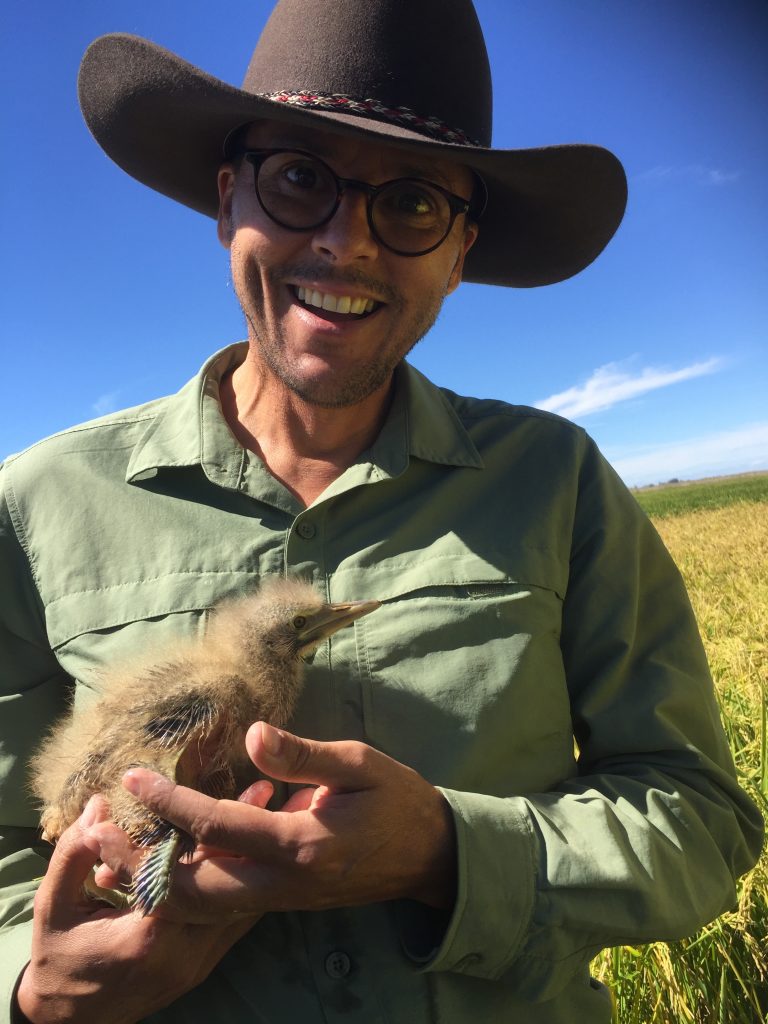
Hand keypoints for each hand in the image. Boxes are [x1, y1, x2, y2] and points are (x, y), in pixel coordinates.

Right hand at [16, 797, 258, 1023]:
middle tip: (265, 794)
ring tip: (273, 813)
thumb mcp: (53, 906)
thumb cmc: (58, 958)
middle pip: (227, 887)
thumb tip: (99, 805)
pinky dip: (246, 884)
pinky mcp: (203, 965)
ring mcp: (198, 964)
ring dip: (252, 858)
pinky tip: (257, 851)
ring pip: (239, 906)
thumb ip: (74, 854)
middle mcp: (183, 954)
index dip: (211, 834)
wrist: (67, 1021)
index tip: (236, 793)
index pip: (189, 878)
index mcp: (146, 939)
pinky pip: (234, 921)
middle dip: (246, 838)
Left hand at [93, 722, 456, 922]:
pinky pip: (220, 904)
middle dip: (140, 864)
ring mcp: (281, 900)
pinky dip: (182, 886)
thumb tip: (250, 736)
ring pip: (201, 908)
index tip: (133, 778)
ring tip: (112, 852)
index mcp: (304, 845)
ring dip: (153, 882)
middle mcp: (284, 883)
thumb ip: (304, 754)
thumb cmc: (397, 799)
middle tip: (96, 833)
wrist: (429, 855)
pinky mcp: (281, 902)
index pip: (219, 827)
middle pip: (193, 890)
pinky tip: (161, 859)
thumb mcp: (360, 764)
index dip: (171, 803)